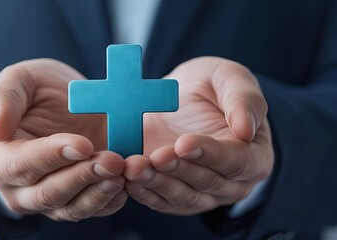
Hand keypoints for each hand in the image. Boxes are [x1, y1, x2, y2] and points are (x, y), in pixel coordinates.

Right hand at [0, 59, 126, 220]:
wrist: (61, 107)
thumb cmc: (36, 93)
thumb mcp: (19, 81)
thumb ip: (4, 98)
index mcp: (0, 159)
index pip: (21, 165)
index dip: (51, 156)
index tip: (82, 144)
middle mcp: (21, 188)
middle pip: (49, 193)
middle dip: (82, 176)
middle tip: (110, 160)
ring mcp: (50, 200)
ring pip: (72, 208)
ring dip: (99, 192)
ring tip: (121, 173)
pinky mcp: (77, 202)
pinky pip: (93, 210)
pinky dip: (111, 200)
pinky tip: (127, 183)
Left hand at [125, 57, 273, 214]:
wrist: (183, 99)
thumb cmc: (212, 86)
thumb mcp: (231, 78)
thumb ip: (245, 100)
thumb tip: (247, 130)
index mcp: (254, 155)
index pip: (237, 161)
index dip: (210, 154)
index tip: (184, 143)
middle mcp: (232, 182)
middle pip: (207, 183)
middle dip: (179, 170)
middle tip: (156, 156)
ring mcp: (203, 193)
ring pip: (182, 197)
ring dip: (157, 184)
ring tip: (135, 168)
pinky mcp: (175, 196)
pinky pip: (162, 201)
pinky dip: (144, 192)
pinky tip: (127, 179)